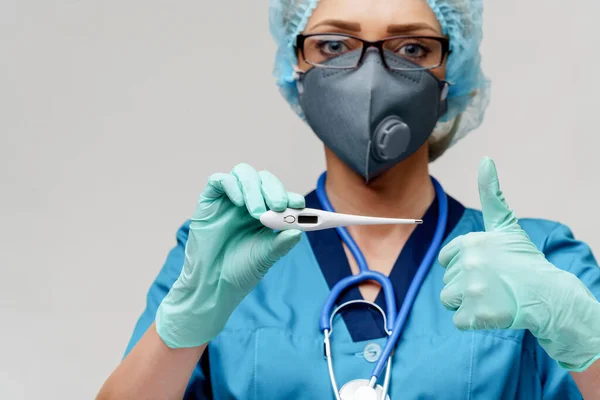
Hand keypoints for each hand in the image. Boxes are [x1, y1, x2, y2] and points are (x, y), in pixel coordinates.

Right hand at [156, 164, 304, 347]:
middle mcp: (249, 202)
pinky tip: (239, 204)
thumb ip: (282, 243)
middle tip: (278, 206)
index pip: (281, 195)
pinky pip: (219, 180)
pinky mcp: (209, 200)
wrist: (212, 284)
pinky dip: (232, 186)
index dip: (291, 196)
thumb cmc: (240, 270)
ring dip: (254, 189)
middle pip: (264, 179)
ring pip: (244, 174)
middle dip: (274, 190)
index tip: (299, 205)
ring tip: (257, 213)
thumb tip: (299, 231)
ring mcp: (229, 199)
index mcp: (267, 213)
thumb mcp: (266, 257)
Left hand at [439, 157, 599, 370]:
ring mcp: (472, 290)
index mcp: (471, 242)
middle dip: (466, 285)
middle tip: (493, 284)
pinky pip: (459, 321)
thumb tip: (485, 160)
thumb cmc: (524, 260)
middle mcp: (469, 263)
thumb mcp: (506, 225)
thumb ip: (491, 194)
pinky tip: (493, 312)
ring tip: (491, 297)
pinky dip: (474, 321)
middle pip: (448, 281)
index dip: (463, 265)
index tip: (485, 267)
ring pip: (449, 300)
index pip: (446, 259)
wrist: (548, 295)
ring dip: (466, 303)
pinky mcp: (477, 314)